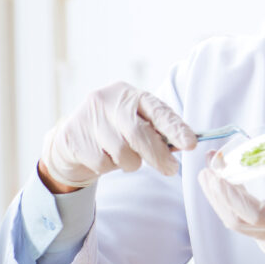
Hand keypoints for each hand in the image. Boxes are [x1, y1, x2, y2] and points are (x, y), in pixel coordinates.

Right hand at [40, 82, 196, 191]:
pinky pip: (102, 163)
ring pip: (122, 152)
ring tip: (125, 158)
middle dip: (158, 155)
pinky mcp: (73, 136)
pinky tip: (103, 157)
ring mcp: (88, 117)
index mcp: (131, 94)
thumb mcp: (137, 123)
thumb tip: (184, 145)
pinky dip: (109, 168)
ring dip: (131, 163)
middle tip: (170, 169)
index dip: (175, 128)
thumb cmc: (116, 132)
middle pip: (139, 133)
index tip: (191, 144)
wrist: (72, 140)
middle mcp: (108, 100)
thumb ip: (158, 132)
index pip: (157, 110)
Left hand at [198, 132, 264, 263]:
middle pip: (235, 220)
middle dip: (217, 192)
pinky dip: (235, 208)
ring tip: (213, 174)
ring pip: (238, 225)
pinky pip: (247, 229)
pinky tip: (233, 189)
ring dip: (222, 200)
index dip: (231, 194)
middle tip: (209, 165)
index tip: (218, 172)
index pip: (251, 214)